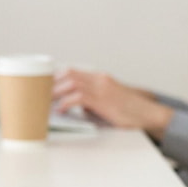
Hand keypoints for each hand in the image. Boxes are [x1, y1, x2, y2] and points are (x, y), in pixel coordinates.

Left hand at [52, 68, 172, 136]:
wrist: (149, 114)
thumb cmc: (130, 112)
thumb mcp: (107, 102)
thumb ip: (90, 102)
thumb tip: (71, 107)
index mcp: (101, 78)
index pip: (72, 72)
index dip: (55, 77)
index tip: (43, 86)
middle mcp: (100, 79)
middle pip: (68, 74)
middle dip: (51, 84)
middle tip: (38, 94)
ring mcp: (101, 88)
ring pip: (71, 83)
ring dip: (55, 92)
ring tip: (45, 102)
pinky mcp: (102, 99)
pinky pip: (78, 97)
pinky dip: (65, 103)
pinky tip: (60, 110)